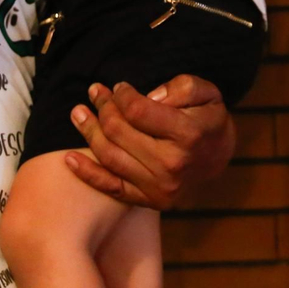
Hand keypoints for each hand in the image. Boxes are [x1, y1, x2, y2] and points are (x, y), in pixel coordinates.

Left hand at [62, 75, 235, 209]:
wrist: (220, 158)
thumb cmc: (209, 120)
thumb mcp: (208, 93)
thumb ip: (180, 87)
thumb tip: (148, 97)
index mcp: (187, 134)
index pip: (138, 111)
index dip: (122, 95)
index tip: (119, 87)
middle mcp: (172, 164)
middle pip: (119, 132)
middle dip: (103, 108)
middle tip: (95, 92)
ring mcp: (159, 186)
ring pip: (110, 156)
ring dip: (88, 132)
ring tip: (78, 113)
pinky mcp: (149, 200)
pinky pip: (111, 188)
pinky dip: (87, 173)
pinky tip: (69, 158)